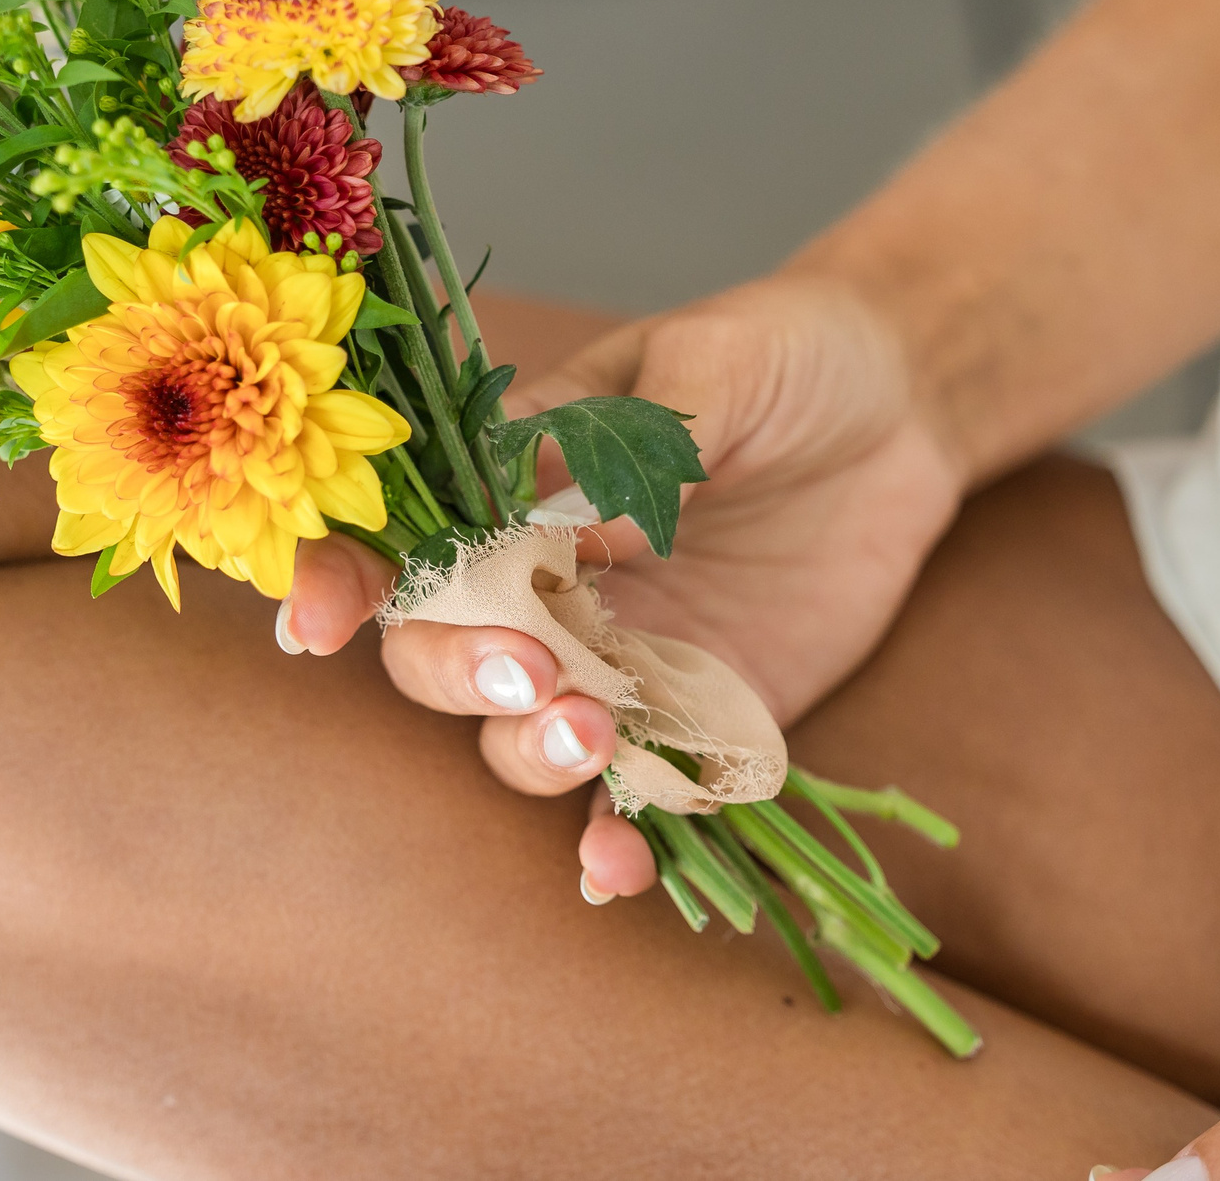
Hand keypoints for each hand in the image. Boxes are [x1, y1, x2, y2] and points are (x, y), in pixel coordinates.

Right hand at [276, 273, 967, 897]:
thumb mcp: (711, 365)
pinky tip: (617, 866)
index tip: (318, 622)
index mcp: (513, 485)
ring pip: (523, 741)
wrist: (901, 400)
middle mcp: (545, 584)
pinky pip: (642, 797)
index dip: (342, 582)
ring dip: (533, 754)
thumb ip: (633, 446)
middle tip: (531, 665)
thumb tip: (564, 527)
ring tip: (595, 730)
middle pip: (444, 657)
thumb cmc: (779, 354)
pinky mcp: (702, 716)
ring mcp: (619, 659)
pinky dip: (617, 843)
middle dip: (461, 675)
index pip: (400, 540)